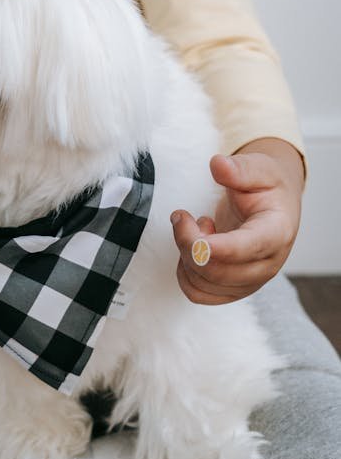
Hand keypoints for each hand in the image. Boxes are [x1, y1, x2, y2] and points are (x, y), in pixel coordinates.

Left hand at [170, 138, 303, 304]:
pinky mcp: (233, 288)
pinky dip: (185, 273)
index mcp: (277, 233)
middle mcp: (267, 264)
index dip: (215, 246)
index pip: (246, 249)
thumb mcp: (259, 168)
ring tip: (197, 228)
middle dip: (188, 242)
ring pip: (204, 284)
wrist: (274, 205)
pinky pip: (199, 294)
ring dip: (186, 255)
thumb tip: (218, 165)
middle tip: (182, 215)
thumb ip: (239, 168)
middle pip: (218, 270)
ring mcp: (250, 281)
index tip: (190, 224)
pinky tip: (192, 248)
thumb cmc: (267, 188)